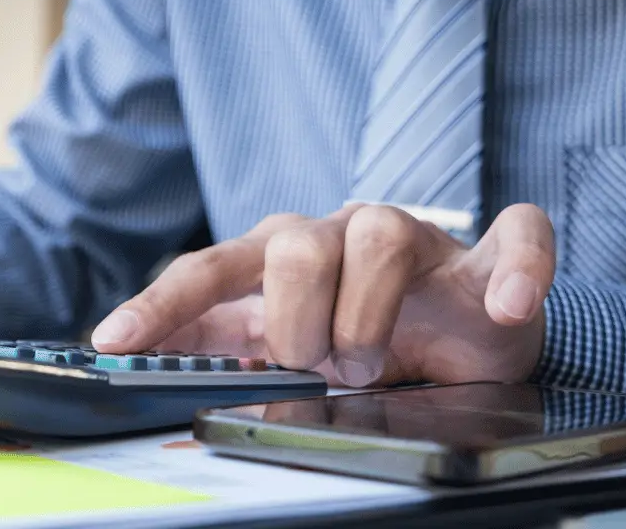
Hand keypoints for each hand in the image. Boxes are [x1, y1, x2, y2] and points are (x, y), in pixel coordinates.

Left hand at [90, 203, 553, 386]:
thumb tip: (175, 392)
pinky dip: (513, 270)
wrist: (462, 336)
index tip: (111, 342)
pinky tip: (501, 304)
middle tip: (319, 367)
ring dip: (369, 320)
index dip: (160, 305)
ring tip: (372, 364)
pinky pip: (510, 233)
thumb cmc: (366, 339)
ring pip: (376, 238)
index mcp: (275, 258)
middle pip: (289, 248)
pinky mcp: (484, 252)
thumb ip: (239, 359)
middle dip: (296, 326)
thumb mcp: (292, 353)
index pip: (206, 271)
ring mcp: (409, 236)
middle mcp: (332, 234)